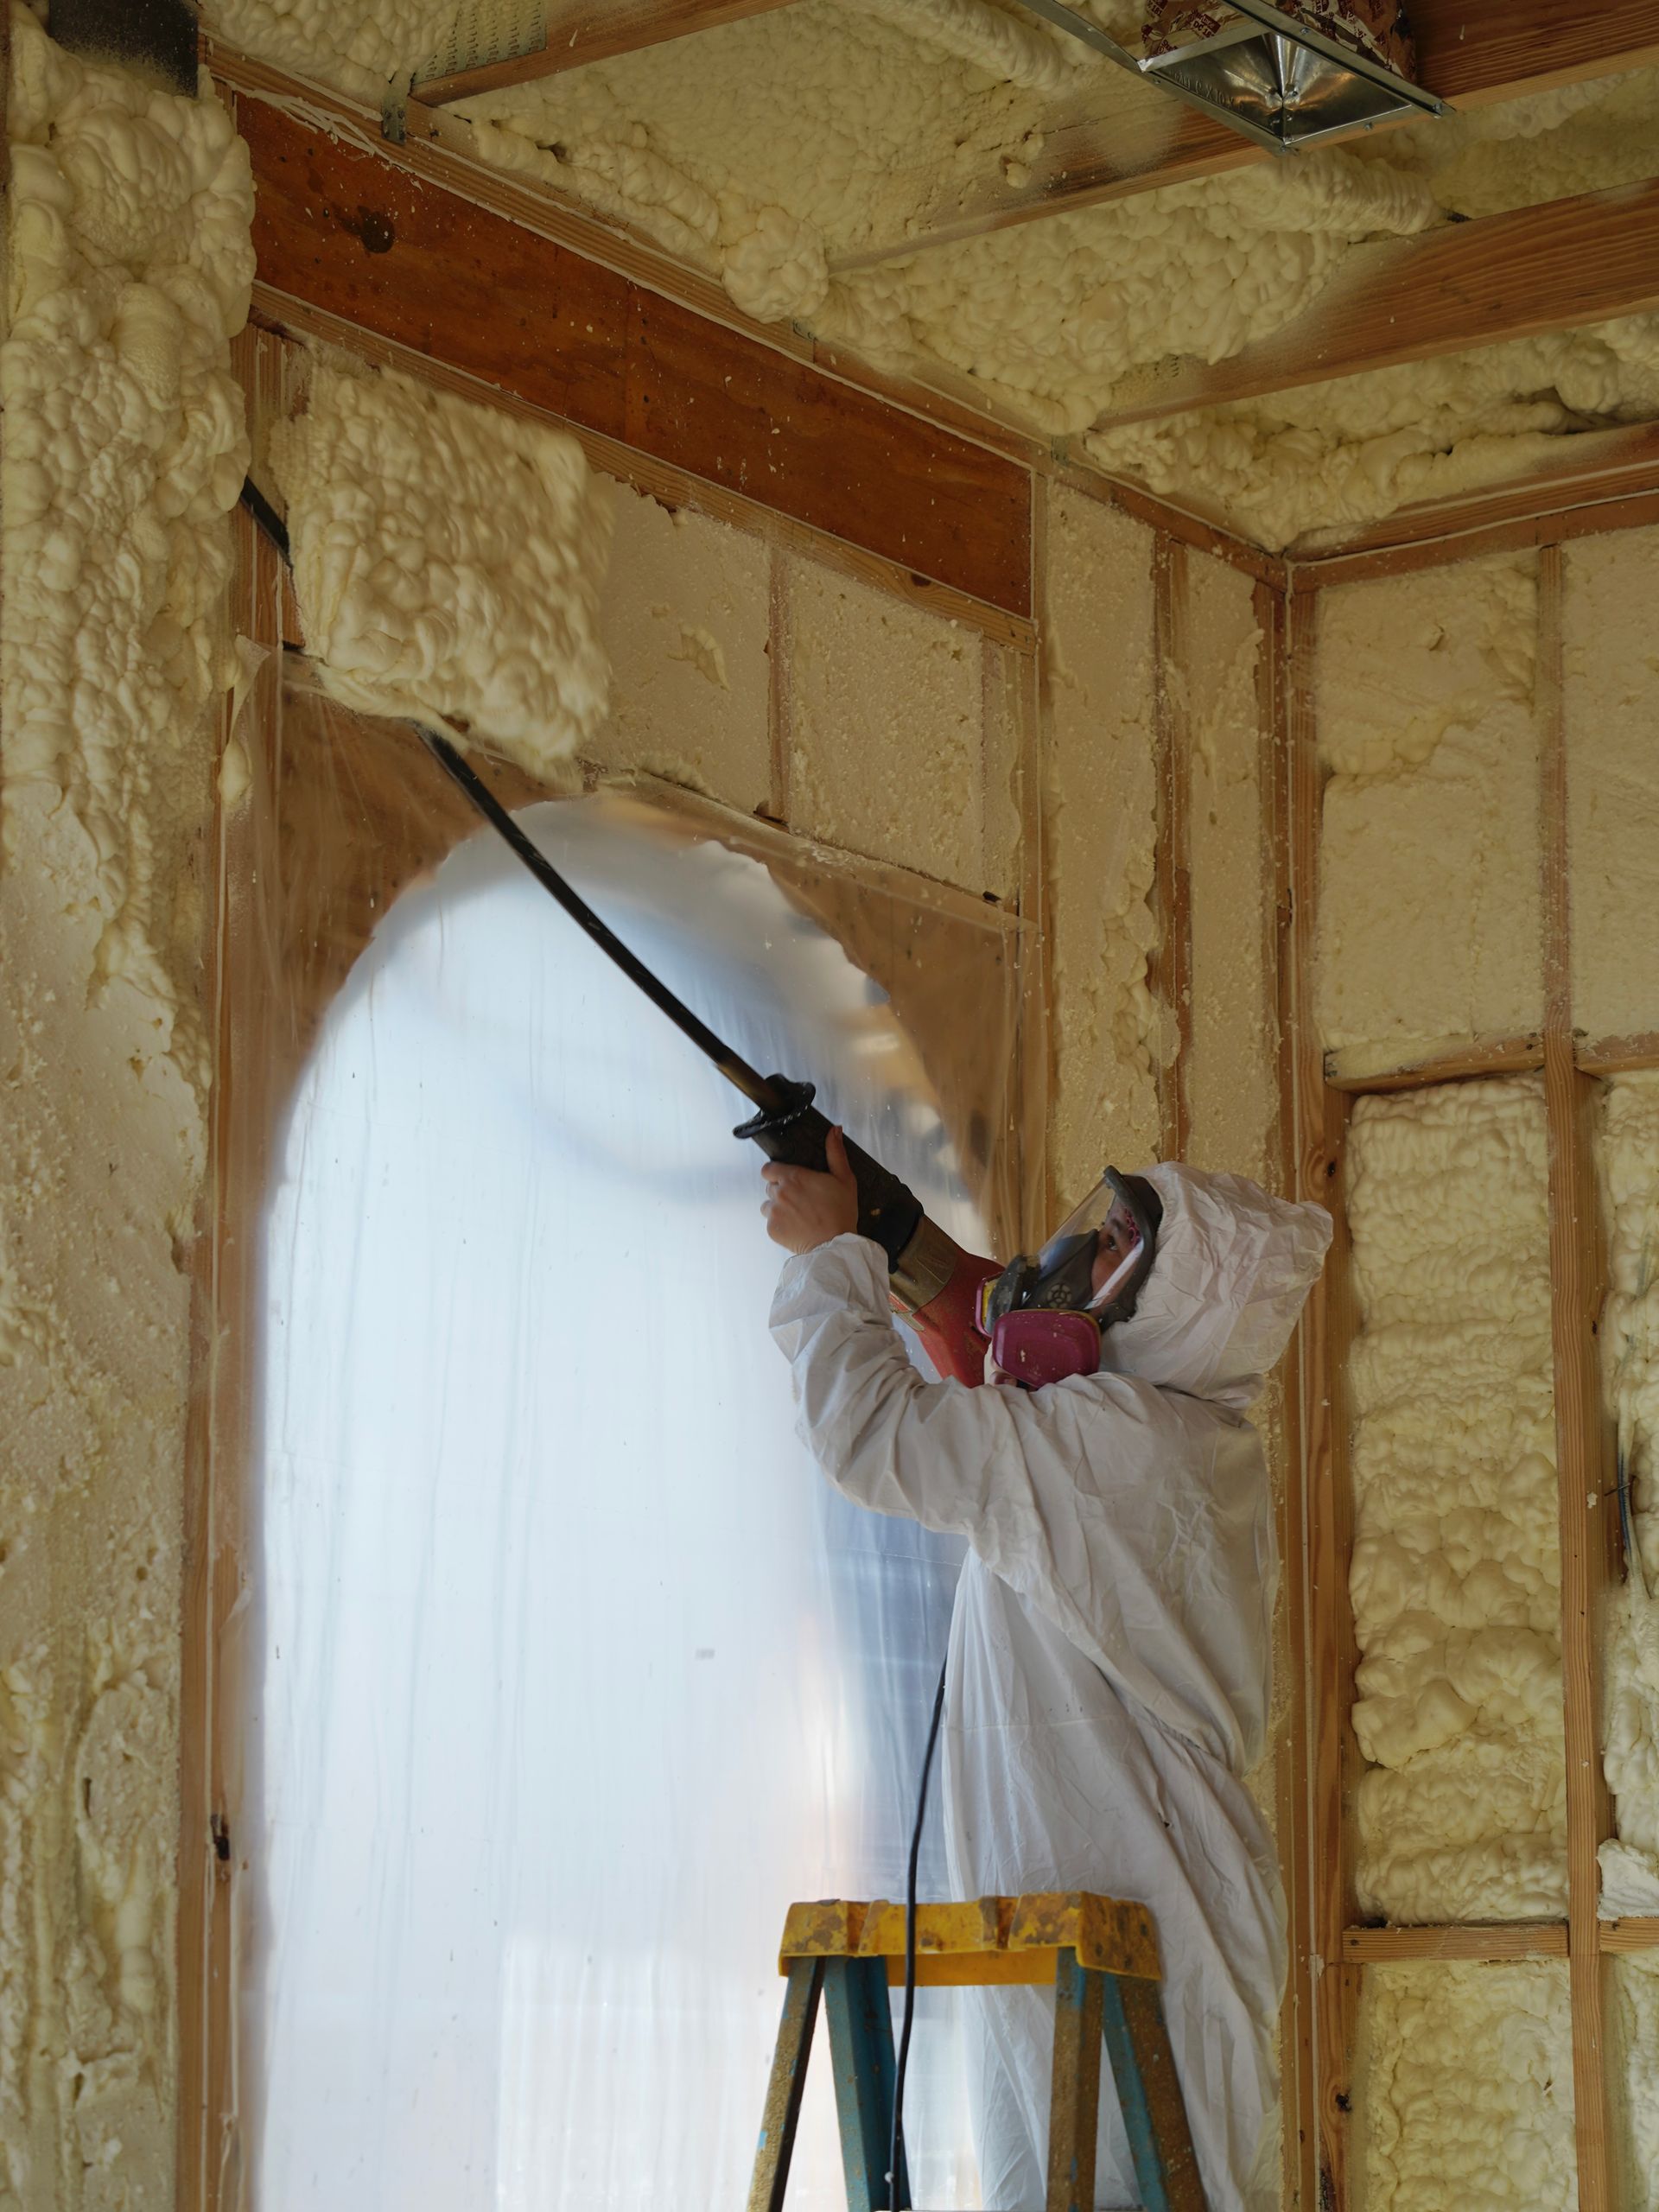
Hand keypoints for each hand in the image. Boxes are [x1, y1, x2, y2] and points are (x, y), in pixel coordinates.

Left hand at [761, 1126, 860, 1253]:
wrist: (835, 1245)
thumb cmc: (841, 1212)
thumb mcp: (844, 1179)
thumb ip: (836, 1153)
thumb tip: (835, 1130)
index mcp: (793, 1177)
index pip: (768, 1169)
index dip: (776, 1172)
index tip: (788, 1179)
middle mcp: (779, 1193)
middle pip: (770, 1187)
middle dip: (782, 1191)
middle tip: (801, 1199)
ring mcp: (773, 1213)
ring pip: (768, 1206)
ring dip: (779, 1208)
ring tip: (798, 1215)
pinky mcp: (772, 1230)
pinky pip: (771, 1223)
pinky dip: (781, 1225)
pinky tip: (797, 1227)